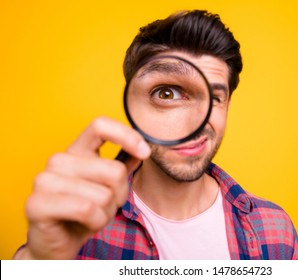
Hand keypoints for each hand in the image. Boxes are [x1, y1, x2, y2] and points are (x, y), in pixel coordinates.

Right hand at [14, 117, 150, 258]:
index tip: (144, 152)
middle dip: (119, 195)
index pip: (100, 125)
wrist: (60, 243)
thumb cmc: (84, 213)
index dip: (127, 135)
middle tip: (105, 205)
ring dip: (106, 213)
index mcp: (77, 151)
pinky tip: (84, 224)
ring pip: (103, 194)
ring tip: (92, 216)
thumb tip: (143, 150)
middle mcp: (59, 160)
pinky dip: (95, 222)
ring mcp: (45, 180)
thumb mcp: (110, 186)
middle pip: (114, 170)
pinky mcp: (37, 203)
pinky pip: (87, 209)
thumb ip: (123, 166)